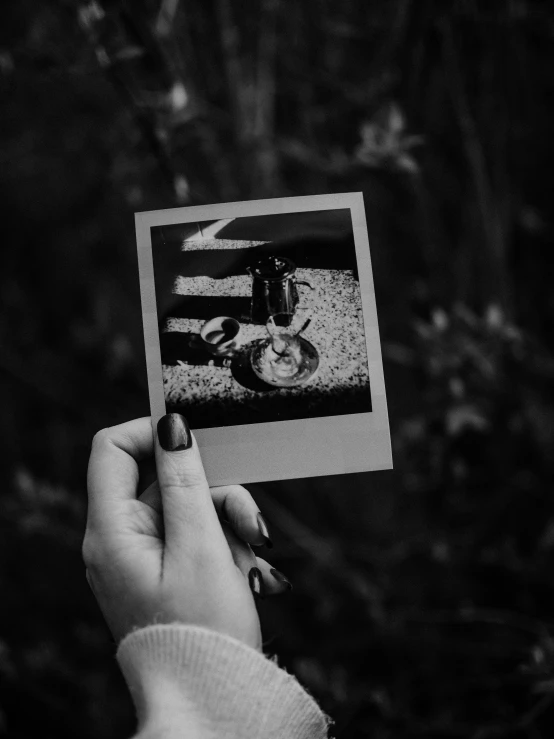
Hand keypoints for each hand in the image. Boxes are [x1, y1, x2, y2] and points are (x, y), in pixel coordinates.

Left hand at [83, 415, 290, 648]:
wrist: (212, 696)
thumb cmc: (203, 630)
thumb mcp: (201, 546)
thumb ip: (186, 480)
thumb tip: (172, 426)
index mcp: (112, 532)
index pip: (112, 449)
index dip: (151, 431)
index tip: (196, 436)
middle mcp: (120, 540)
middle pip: (165, 480)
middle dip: (215, 493)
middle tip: (249, 523)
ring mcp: (144, 556)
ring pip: (190, 505)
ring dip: (230, 523)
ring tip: (254, 560)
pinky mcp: (166, 569)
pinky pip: (197, 533)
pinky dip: (226, 544)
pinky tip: (247, 574)